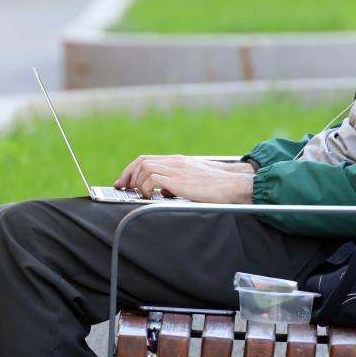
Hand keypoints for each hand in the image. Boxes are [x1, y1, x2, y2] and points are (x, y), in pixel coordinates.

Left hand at [114, 155, 254, 203]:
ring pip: (144, 167)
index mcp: (178, 161)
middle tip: (122, 188)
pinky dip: (145, 187)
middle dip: (127, 174)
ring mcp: (177, 169)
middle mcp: (175, 162)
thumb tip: (162, 192)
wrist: (233, 186)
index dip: (132, 169)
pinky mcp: (179, 180)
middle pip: (141, 161)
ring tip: (140, 195)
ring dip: (137, 182)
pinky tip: (149, 197)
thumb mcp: (192, 182)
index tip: (124, 181)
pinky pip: (152, 178)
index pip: (147, 159)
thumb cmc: (216, 187)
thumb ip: (175, 183)